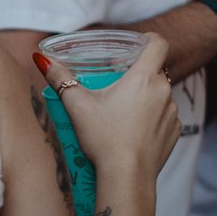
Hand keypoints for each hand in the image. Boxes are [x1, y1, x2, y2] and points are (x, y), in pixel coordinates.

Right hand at [39, 32, 179, 178]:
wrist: (126, 177)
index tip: (137, 43)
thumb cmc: (104, 139)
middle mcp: (164, 91)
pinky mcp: (175, 132)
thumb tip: (41, 60)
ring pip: (160, 94)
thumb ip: (60, 79)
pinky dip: (152, 118)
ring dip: (146, 97)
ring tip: (123, 112)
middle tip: (116, 84)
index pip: (158, 43)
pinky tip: (134, 130)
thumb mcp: (77, 105)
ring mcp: (172, 113)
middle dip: (138, 74)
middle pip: (155, 70)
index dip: (149, 39)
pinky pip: (164, 116)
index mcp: (143, 78)